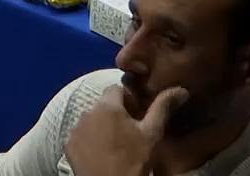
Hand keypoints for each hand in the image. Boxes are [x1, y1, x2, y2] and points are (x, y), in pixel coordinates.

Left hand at [63, 84, 188, 175]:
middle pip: (103, 104)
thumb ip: (163, 107)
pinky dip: (90, 139)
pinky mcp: (68, 145)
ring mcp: (75, 129)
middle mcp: (87, 112)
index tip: (138, 115)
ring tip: (116, 144)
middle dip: (116, 113)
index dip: (129, 100)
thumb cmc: (134, 160)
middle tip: (129, 132)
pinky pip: (81, 135)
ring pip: (91, 120)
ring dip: (102, 126)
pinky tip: (102, 153)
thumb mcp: (152, 133)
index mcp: (107, 106)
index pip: (116, 89)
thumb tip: (180, 90)